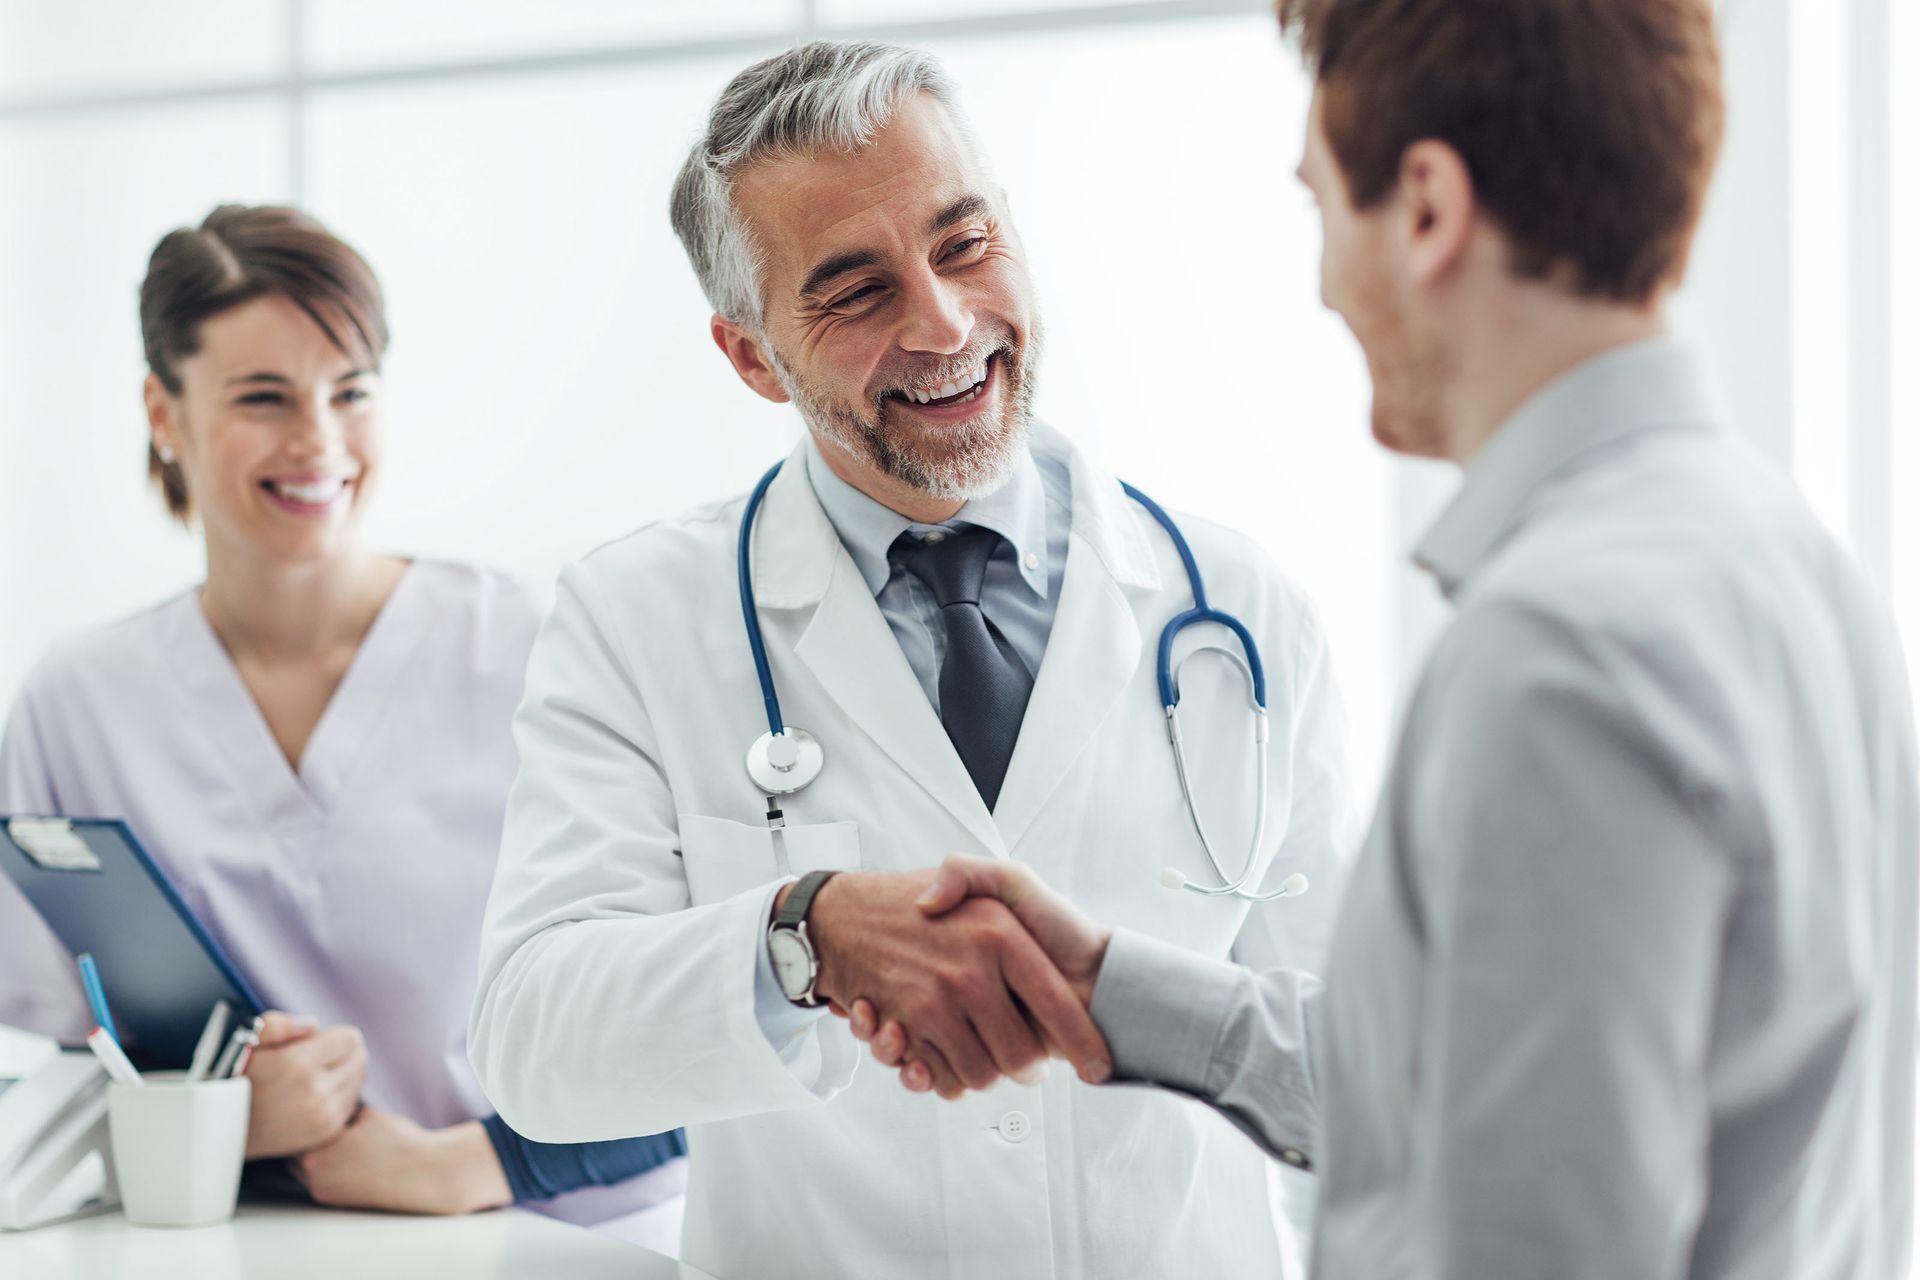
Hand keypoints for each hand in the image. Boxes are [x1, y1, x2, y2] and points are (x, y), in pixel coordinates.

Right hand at [242, 1011, 367, 1158]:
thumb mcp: (245, 1043)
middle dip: (342, 1054)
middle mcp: (316, 1093)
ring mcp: (323, 1116)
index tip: (313, 1043)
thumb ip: (278, 1024)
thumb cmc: (234, 1079)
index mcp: (298, 1065)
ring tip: (311, 1079)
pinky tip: (313, 1097)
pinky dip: (339, 1097)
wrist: (221, 1130)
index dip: (332, 1037)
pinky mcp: (325, 1133)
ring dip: (343, 1075)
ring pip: (358, 1081)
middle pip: (360, 1059)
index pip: (350, 1039)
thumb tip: (314, 1025)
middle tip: (314, 1060)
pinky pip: (351, 1104)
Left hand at [291, 1107, 511, 1215]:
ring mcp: (324, 1193)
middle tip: (323, 1119)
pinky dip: (327, 1166)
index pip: (294, 1131)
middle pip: (293, 1152)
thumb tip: (324, 1104)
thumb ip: (338, 1112)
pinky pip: (320, 1179)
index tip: (315, 1104)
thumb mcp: (366, 1115)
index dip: (305, 1114)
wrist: (426, 1174)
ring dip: (314, 1153)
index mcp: (316, 1155)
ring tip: (338, 1138)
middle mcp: (313, 1180)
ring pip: (303, 1168)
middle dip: (306, 1136)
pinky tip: (348, 1154)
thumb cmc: (399, 1142)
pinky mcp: (336, 1202)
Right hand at [785, 869, 1109, 1099]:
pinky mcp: (903, 1024)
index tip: (1099, 1069)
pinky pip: (931, 1074)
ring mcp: (934, 1000)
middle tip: (1029, 1065)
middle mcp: (969, 971)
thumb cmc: (939, 906)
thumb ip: (989, 874)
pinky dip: (933, 1076)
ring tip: (982, 1055)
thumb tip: (948, 904)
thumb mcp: (987, 871)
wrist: (852, 919)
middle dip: (1027, 1069)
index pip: (1056, 1002)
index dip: (1082, 1042)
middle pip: (1019, 1057)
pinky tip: (930, 1060)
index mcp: (1000, 935)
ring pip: (979, 1074)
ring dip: (982, 1075)